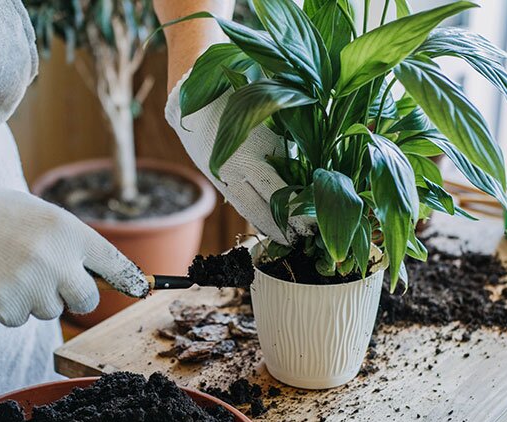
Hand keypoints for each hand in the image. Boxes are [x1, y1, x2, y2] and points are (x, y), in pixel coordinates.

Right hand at [0, 175, 148, 326]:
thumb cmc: (3, 217)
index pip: (114, 263)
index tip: (142, 289)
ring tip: (12, 268)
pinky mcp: (6, 304)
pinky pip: (20, 319)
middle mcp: (56, 259)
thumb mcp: (47, 218)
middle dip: (75, 295)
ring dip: (36, 298)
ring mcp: (31, 284)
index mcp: (69, 231)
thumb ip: (76, 245)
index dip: (131, 280)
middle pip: (86, 300)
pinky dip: (9, 307)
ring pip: (51, 310)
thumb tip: (107, 280)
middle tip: (50, 278)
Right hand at [166, 81, 313, 243]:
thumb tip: (309, 171)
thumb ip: (286, 146)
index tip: (312, 225)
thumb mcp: (269, 119)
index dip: (295, 213)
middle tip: (303, 240)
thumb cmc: (240, 98)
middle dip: (284, 228)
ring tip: (286, 238)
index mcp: (251, 154)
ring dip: (267, 226)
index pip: (279, 194)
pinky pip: (238, 202)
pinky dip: (253, 214)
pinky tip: (266, 223)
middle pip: (263, 210)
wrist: (194, 96)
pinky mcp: (216, 178)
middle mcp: (236, 170)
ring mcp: (223, 177)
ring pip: (248, 211)